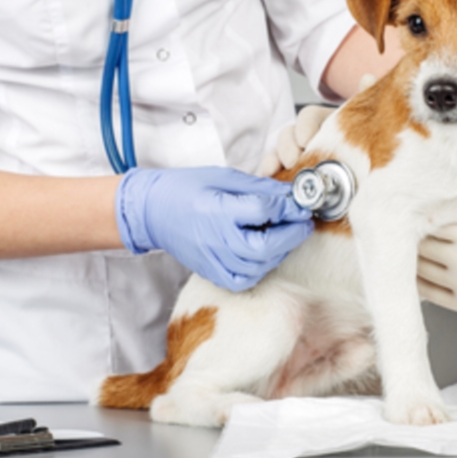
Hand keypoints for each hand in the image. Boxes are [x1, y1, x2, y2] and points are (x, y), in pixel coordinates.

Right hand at [116, 167, 313, 291]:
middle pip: (264, 246)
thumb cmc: (186, 188)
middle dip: (291, 235)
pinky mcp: (211, 273)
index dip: (287, 207)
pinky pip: (243, 280)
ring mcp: (212, 260)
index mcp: (216, 209)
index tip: (301, 203)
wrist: (153, 211)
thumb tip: (290, 193)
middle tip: (304, 223)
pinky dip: (260, 269)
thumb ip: (258, 187)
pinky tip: (266, 254)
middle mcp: (215, 239)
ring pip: (258, 266)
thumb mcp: (223, 176)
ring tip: (287, 235)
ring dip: (279, 251)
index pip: (262, 211)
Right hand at [256, 74, 377, 176]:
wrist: (363, 163)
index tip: (306, 141)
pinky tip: (265, 180)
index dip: (304, 127)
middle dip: (286, 147)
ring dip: (272, 160)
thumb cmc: (359, 138)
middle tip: (292, 161)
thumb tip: (367, 78)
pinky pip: (274, 171)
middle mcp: (305, 135)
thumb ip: (365, 98)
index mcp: (323, 121)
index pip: (308, 116)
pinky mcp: (290, 172)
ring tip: (271, 172)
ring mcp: (296, 154)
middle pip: (288, 135)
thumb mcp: (363, 119)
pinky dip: (268, 175)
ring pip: (277, 152)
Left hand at [417, 152, 456, 352]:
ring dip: (414, 249)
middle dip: (416, 223)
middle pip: (419, 240)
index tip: (426, 189)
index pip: (432, 215)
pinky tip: (418, 262)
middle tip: (413, 207)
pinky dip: (418, 277)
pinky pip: (428, 293)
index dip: (425, 200)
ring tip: (413, 231)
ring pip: (418, 267)